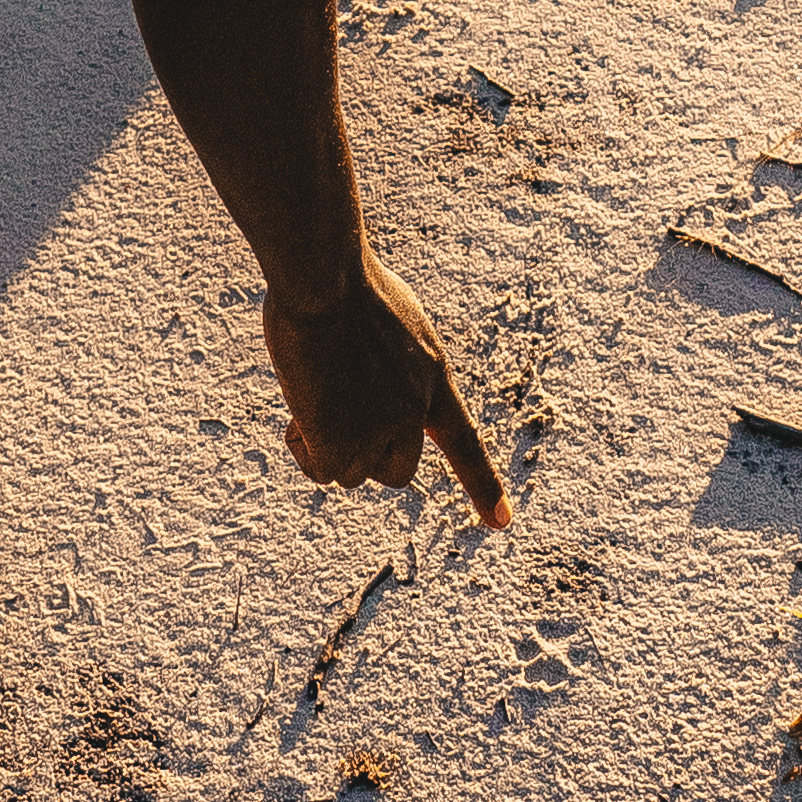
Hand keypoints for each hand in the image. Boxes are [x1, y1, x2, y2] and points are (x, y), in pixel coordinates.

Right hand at [264, 241, 508, 519]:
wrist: (326, 280)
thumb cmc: (347, 284)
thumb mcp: (392, 321)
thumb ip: (394, 364)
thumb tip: (364, 388)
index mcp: (434, 377)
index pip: (464, 442)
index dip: (483, 485)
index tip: (503, 522)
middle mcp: (414, 412)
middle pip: (396, 472)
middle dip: (365, 455)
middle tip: (333, 413)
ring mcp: (381, 430)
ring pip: (350, 472)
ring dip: (325, 444)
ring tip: (311, 390)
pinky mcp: (342, 443)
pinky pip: (321, 470)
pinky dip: (303, 447)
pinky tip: (299, 403)